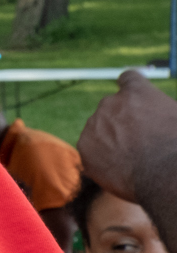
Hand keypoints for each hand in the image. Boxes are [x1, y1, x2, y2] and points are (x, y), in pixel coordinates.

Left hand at [79, 70, 176, 202]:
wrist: (163, 173)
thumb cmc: (175, 145)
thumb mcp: (174, 116)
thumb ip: (158, 108)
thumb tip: (151, 114)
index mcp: (136, 92)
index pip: (128, 78)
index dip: (131, 88)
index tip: (132, 97)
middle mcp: (110, 102)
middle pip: (111, 107)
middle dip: (121, 120)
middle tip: (137, 139)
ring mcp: (94, 124)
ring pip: (99, 129)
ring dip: (110, 139)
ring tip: (130, 157)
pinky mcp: (84, 146)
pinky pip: (92, 149)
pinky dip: (102, 157)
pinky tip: (120, 167)